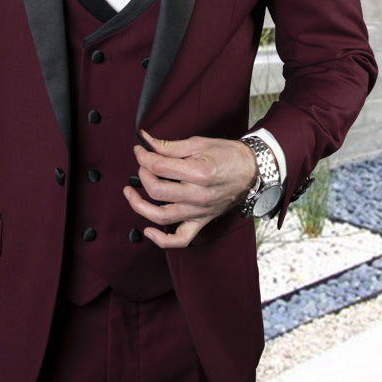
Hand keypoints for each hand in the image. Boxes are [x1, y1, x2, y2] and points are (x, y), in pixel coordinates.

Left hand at [123, 130, 258, 248]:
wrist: (251, 170)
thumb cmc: (227, 155)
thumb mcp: (198, 144)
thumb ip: (169, 146)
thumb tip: (145, 141)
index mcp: (198, 172)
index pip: (159, 167)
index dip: (143, 157)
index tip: (140, 150)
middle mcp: (198, 195)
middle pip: (156, 190)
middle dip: (142, 174)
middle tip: (142, 165)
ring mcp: (199, 211)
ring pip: (161, 216)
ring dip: (139, 206)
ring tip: (129, 193)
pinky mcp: (201, 222)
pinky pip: (180, 239)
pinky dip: (162, 240)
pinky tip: (148, 231)